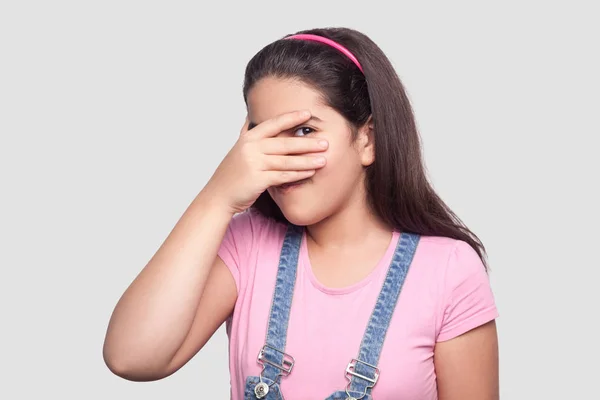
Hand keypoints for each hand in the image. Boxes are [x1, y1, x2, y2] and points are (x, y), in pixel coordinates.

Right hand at [204, 110, 328, 213]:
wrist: (218, 196)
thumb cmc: (231, 174)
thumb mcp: (237, 149)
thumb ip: (246, 132)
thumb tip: (251, 115)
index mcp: (248, 138)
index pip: (273, 124)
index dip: (291, 118)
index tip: (308, 114)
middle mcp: (251, 148)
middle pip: (284, 143)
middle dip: (307, 143)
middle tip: (326, 142)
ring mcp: (254, 163)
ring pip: (286, 160)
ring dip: (307, 160)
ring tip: (324, 159)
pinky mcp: (258, 179)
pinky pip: (283, 175)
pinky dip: (298, 174)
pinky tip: (310, 173)